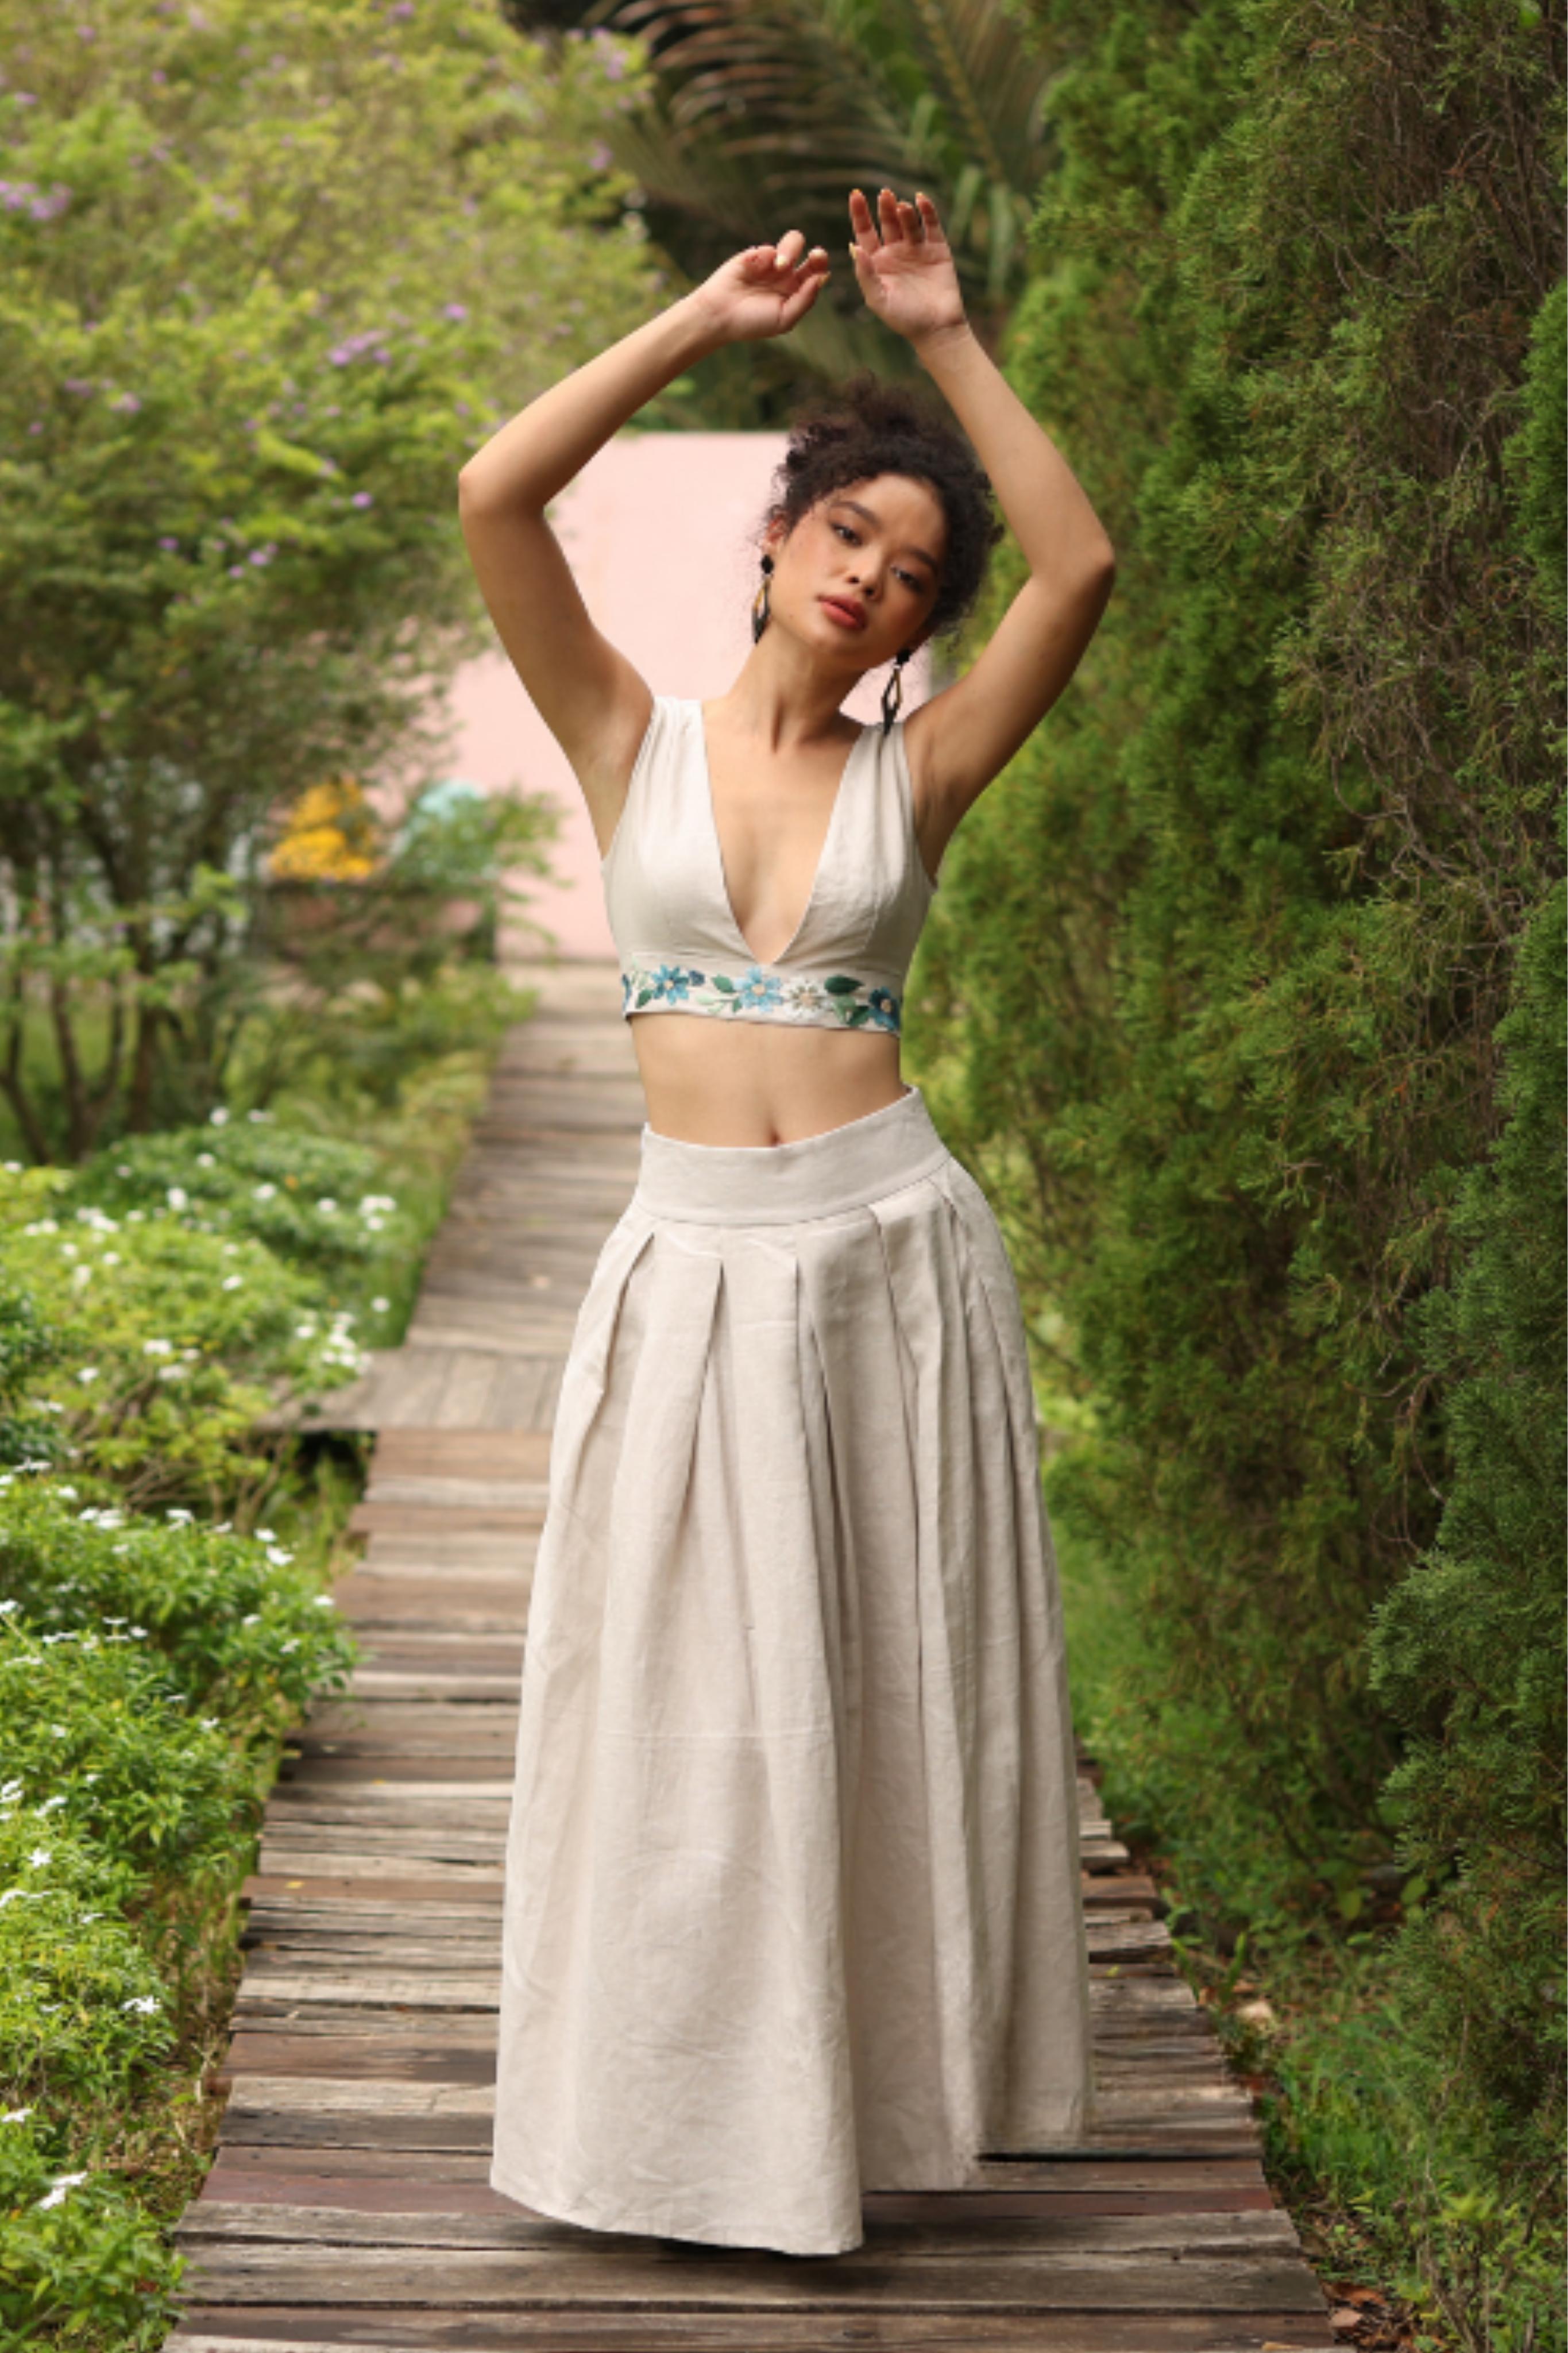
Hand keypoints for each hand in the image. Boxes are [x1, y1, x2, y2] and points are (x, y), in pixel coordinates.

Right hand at [687, 229, 830, 345]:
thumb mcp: (783, 319)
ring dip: (790, 251)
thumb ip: (805, 300)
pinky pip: (767, 247)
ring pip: (792, 243)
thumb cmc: (751, 322)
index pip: (817, 274)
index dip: (822, 266)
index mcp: (796, 292)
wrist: (719, 315)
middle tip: (814, 255)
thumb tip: (823, 277)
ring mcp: (770, 264)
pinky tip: (754, 267)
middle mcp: (787, 276)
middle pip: (811, 255)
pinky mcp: (754, 255)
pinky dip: (764, 255)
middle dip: (818, 254)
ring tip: (779, 266)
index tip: (820, 264)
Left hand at [847, 188, 967, 346]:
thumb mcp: (878, 299)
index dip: (859, 214)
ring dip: (904, 211)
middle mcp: (895, 251)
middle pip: (887, 222)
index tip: (855, 195)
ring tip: (902, 206)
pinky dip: (927, 211)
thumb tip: (853, 246)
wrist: (936, 329)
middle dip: (884, 207)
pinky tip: (921, 200)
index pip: (865, 232)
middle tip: (884, 194)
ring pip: (908, 222)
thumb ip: (865, 274)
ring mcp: (916, 248)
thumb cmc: (903, 318)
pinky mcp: (937, 249)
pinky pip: (931, 225)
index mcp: (877, 262)